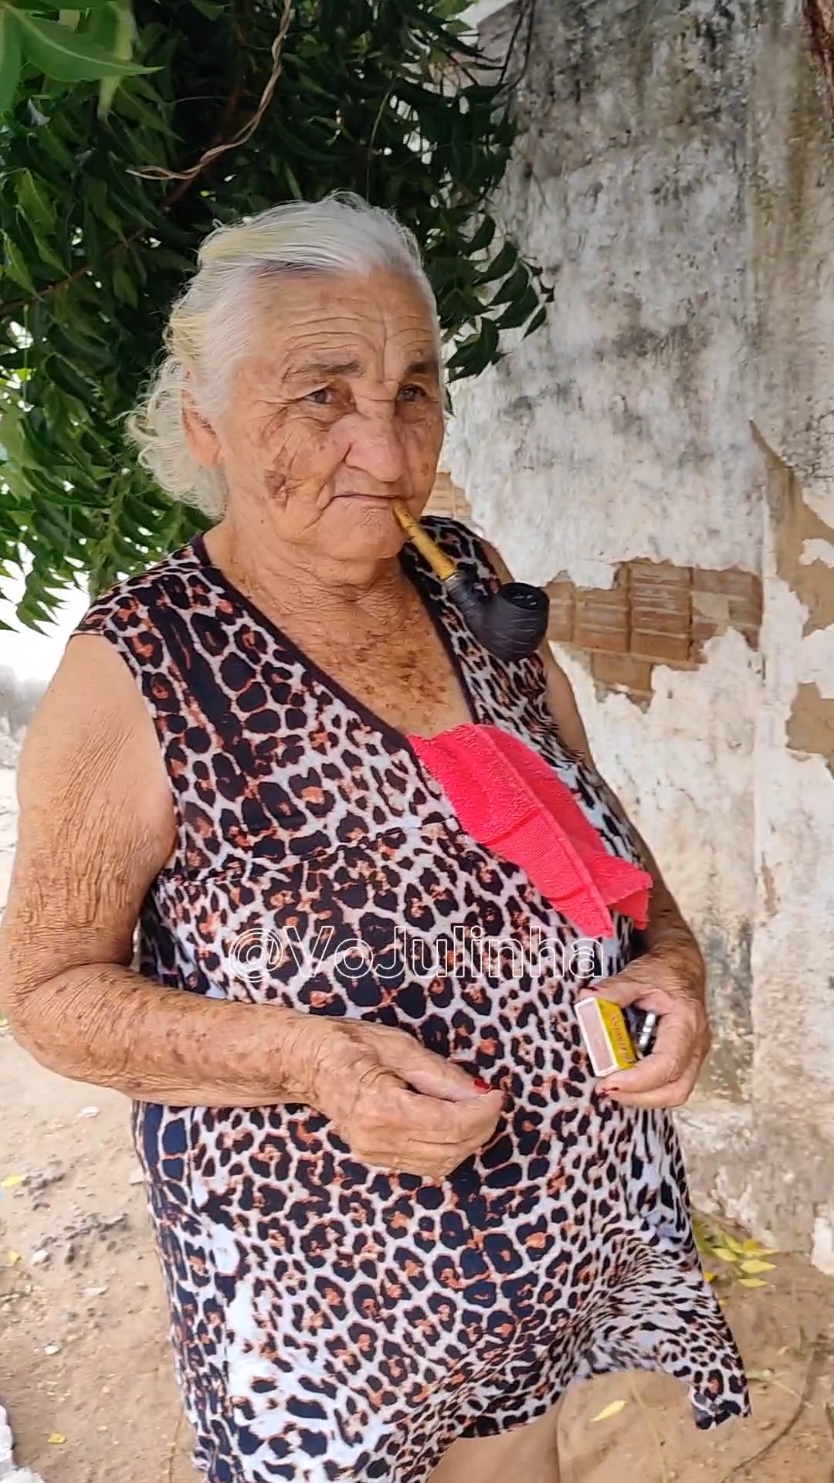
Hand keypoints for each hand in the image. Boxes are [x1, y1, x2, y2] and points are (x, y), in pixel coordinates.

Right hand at [298, 1018, 504, 1178]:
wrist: (307, 1062)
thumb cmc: (348, 1045)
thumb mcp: (398, 1046)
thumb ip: (441, 1073)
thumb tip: (479, 1092)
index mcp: (380, 1108)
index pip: (449, 1124)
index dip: (482, 1113)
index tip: (497, 1094)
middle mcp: (376, 1140)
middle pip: (450, 1149)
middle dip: (481, 1127)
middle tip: (492, 1100)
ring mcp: (373, 1154)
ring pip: (441, 1164)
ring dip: (468, 1141)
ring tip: (476, 1110)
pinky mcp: (375, 1158)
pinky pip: (425, 1164)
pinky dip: (449, 1148)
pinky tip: (455, 1123)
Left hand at [577, 946, 710, 1108]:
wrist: (682, 966)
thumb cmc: (663, 972)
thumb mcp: (636, 976)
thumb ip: (611, 990)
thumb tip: (585, 999)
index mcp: (686, 1023)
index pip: (667, 1064)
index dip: (638, 1080)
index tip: (607, 1083)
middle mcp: (696, 1044)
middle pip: (675, 1090)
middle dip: (638, 1097)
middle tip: (605, 1089)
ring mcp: (694, 1055)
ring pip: (675, 1092)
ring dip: (642, 1097)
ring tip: (611, 1086)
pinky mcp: (686, 1060)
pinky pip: (670, 1085)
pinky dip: (647, 1089)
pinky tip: (624, 1079)